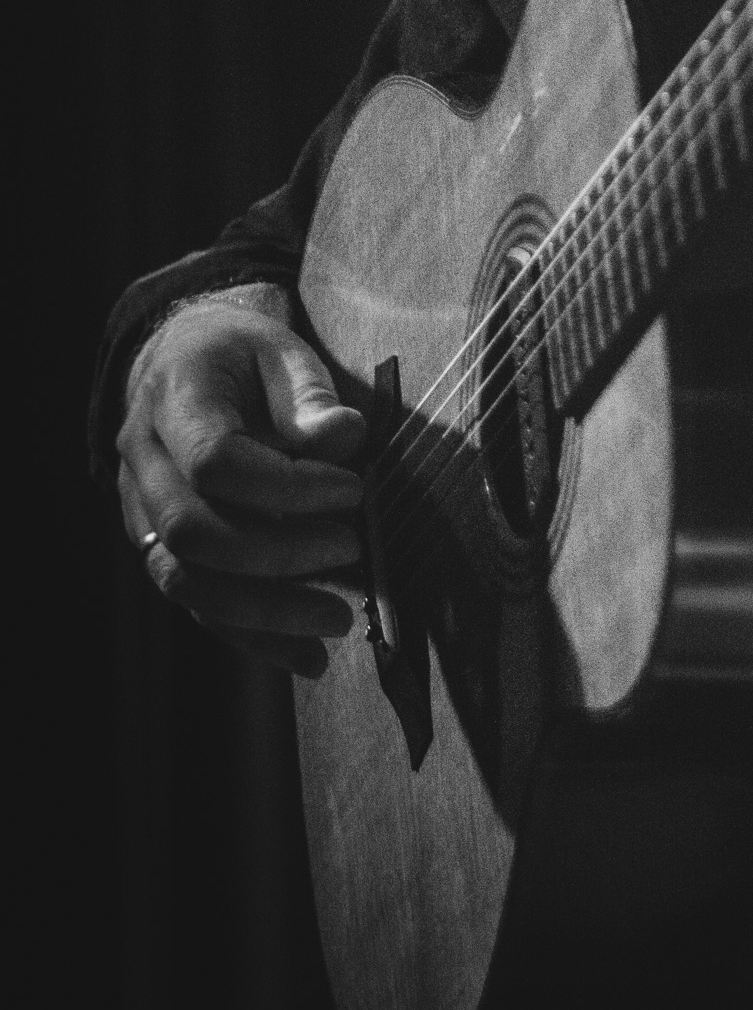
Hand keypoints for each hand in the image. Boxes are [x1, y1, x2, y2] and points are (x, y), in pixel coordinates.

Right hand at [117, 289, 366, 677]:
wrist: (181, 362)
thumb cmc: (242, 356)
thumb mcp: (282, 350)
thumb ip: (311, 395)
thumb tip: (344, 439)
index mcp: (174, 400)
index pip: (215, 461)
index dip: (287, 487)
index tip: (353, 490)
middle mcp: (144, 463)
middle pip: (193, 532)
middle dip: (277, 554)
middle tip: (352, 548)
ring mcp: (143, 513)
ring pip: (184, 582)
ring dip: (264, 611)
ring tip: (337, 619)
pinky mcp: (159, 550)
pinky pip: (196, 606)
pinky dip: (252, 638)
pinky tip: (309, 659)